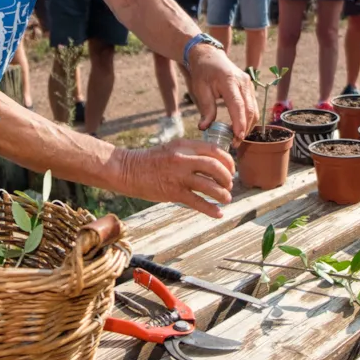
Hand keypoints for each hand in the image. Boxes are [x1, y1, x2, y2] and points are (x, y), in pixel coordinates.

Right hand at [120, 139, 235, 217]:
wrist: (128, 170)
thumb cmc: (152, 160)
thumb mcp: (173, 148)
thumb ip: (191, 153)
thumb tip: (214, 164)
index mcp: (184, 145)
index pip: (214, 150)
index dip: (228, 161)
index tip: (231, 170)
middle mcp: (182, 159)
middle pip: (215, 167)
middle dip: (227, 178)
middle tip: (229, 185)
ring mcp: (178, 176)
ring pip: (209, 186)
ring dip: (222, 194)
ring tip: (226, 199)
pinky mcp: (173, 192)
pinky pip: (197, 202)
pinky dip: (211, 209)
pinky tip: (218, 213)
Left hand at [188, 45, 258, 144]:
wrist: (210, 56)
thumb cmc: (203, 72)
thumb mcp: (200, 89)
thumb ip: (205, 108)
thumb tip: (204, 128)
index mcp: (229, 81)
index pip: (238, 105)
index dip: (239, 122)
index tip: (238, 137)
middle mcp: (243, 82)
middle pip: (250, 110)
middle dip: (245, 128)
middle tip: (235, 143)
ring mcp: (249, 84)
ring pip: (254, 109)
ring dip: (248, 125)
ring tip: (237, 138)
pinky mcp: (250, 87)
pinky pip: (253, 106)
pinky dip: (249, 118)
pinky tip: (241, 127)